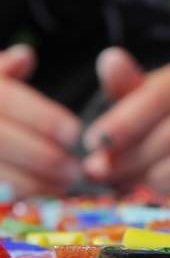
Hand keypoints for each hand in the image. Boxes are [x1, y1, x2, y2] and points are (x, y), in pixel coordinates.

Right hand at [0, 44, 81, 195]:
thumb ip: (5, 70)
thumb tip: (24, 57)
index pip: (5, 101)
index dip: (41, 117)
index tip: (75, 132)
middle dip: (40, 157)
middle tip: (74, 169)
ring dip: (29, 184)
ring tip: (62, 186)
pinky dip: (14, 200)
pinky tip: (37, 200)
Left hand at [82, 48, 169, 194]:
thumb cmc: (165, 121)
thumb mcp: (143, 102)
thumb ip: (125, 86)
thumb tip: (109, 58)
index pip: (161, 94)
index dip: (126, 119)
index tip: (92, 141)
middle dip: (131, 153)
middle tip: (97, 170)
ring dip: (146, 171)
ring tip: (117, 181)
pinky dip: (167, 183)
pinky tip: (143, 189)